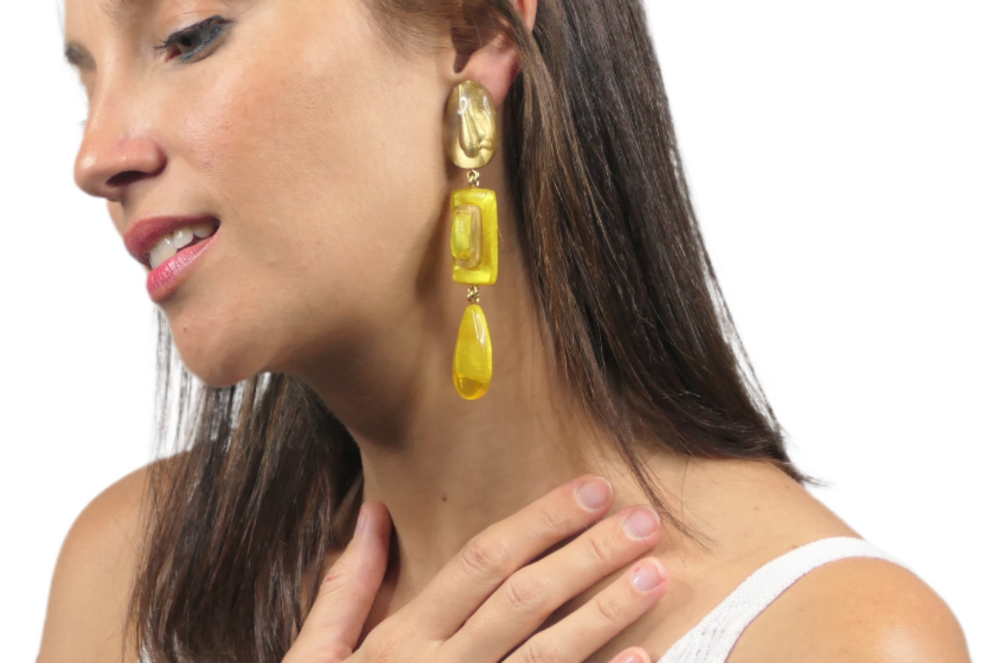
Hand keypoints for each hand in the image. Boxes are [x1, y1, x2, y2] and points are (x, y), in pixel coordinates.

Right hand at [283, 476, 668, 662]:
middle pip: (527, 599)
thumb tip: (373, 513)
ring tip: (655, 575)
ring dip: (607, 612)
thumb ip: (346, 587)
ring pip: (550, 657)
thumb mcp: (315, 661)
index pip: (485, 560)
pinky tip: (642, 659)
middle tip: (644, 520)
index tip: (591, 490)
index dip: (542, 521)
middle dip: (590, 555)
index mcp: (404, 640)